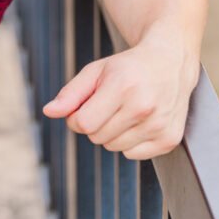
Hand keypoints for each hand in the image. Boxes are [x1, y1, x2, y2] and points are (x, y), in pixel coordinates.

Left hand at [42, 37, 199, 159]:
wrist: (169, 62)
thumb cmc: (128, 67)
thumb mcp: (96, 71)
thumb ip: (71, 93)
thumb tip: (48, 112)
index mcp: (122, 86)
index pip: (84, 123)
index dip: (77, 117)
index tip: (84, 106)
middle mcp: (142, 107)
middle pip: (97, 137)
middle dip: (95, 123)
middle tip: (108, 104)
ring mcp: (158, 125)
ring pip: (115, 148)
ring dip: (112, 133)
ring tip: (125, 110)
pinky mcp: (168, 139)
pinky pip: (133, 155)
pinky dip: (130, 142)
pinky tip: (139, 121)